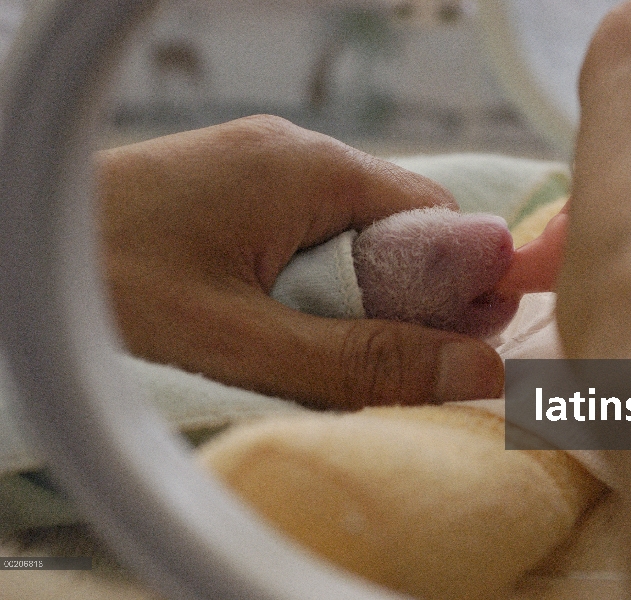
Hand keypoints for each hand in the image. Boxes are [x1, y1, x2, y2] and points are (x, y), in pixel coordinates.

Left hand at [98, 115, 503, 408]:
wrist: (0, 257)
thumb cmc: (102, 296)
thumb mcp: (243, 344)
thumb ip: (363, 359)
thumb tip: (481, 370)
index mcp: (307, 167)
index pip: (433, 218)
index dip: (461, 285)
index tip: (461, 352)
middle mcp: (287, 155)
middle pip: (393, 229)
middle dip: (405, 301)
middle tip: (384, 371)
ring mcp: (251, 173)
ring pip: (346, 239)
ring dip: (352, 303)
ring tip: (320, 361)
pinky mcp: (222, 198)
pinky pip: (298, 241)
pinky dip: (308, 292)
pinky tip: (278, 334)